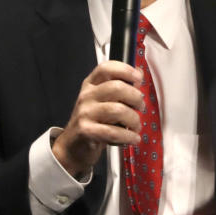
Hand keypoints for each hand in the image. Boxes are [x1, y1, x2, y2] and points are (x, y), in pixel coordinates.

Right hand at [52, 61, 143, 177]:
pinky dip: (128, 136)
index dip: (125, 70)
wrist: (74, 146)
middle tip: (140, 107)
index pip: (106, 68)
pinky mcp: (86, 130)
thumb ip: (120, 88)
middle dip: (136, 98)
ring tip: (136, 126)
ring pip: (118, 110)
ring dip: (134, 120)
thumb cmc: (94, 122)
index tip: (138, 78)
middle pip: (116, 87)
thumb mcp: (104, 101)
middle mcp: (86, 96)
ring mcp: (85, 113)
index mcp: (91, 85)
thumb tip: (138, 75)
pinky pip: (113, 132)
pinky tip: (133, 138)